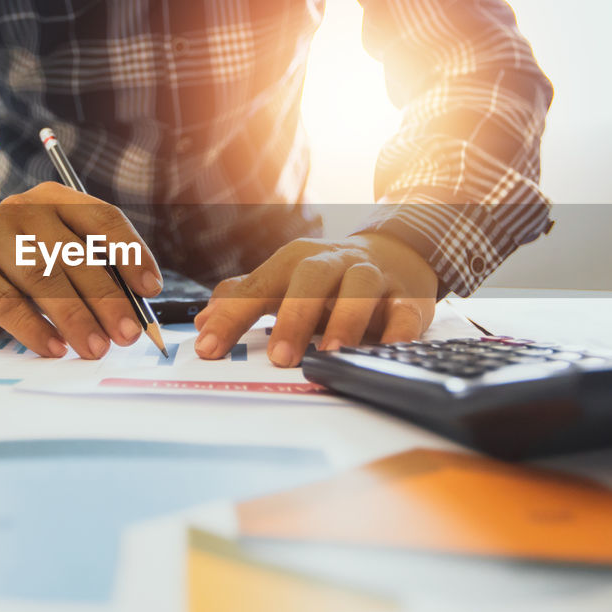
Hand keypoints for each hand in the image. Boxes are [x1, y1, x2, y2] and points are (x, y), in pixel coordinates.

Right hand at [0, 182, 162, 358]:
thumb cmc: (30, 262)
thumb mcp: (64, 253)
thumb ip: (97, 271)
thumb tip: (134, 314)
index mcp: (57, 198)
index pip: (103, 219)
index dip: (131, 254)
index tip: (151, 289)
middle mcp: (24, 211)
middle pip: (74, 255)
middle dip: (108, 298)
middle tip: (129, 334)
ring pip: (43, 279)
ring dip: (76, 317)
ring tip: (97, 348)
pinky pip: (8, 305)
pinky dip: (35, 329)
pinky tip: (56, 348)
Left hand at [193, 234, 438, 366]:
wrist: (394, 253)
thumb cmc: (327, 278)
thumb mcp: (284, 281)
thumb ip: (244, 298)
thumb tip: (202, 321)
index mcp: (295, 261)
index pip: (258, 286)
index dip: (231, 317)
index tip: (208, 348)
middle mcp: (333, 262)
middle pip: (310, 277)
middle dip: (294, 315)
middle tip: (280, 357)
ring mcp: (372, 276)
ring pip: (360, 286)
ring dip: (347, 318)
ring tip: (334, 352)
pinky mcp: (409, 296)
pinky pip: (407, 308)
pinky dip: (400, 328)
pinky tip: (389, 348)